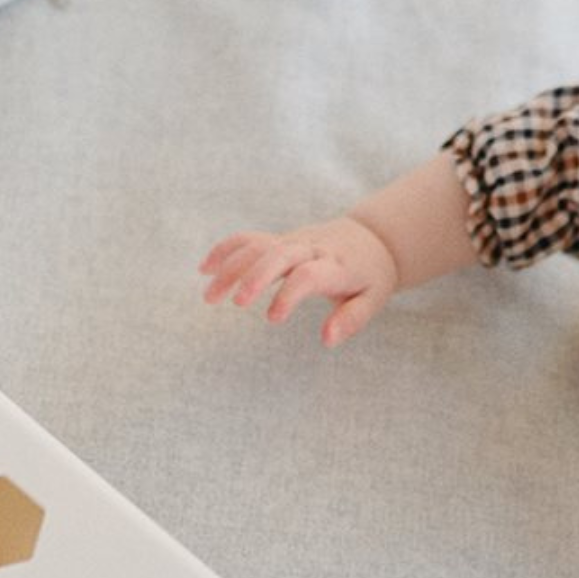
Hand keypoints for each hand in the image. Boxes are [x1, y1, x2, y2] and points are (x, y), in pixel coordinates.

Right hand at [199, 216, 397, 346]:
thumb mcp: (372, 300)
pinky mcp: (281, 240)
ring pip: (258, 246)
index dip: (289, 294)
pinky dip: (226, 250)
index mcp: (336, 267)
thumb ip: (350, 320)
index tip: (272, 318)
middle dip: (254, 276)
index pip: (308, 276)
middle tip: (234, 303)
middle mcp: (312, 249)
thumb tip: (327, 340)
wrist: (373, 237)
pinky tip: (204, 268)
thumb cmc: (370, 276)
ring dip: (231, 267)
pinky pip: (250, 240)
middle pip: (279, 255)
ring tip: (209, 297)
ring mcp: (294, 242)